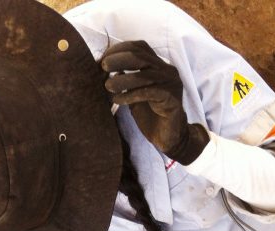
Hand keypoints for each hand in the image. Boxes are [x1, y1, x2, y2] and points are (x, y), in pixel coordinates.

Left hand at [101, 41, 207, 163]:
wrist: (168, 138)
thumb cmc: (150, 116)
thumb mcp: (133, 93)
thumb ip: (124, 79)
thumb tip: (104, 67)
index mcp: (158, 65)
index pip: (138, 47)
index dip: (119, 50)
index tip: (103, 60)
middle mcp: (166, 70)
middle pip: (140, 55)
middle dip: (118, 59)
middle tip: (103, 67)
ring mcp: (171, 83)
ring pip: (143, 74)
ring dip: (122, 79)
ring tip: (107, 86)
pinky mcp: (171, 98)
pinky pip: (148, 92)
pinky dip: (130, 95)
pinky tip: (117, 99)